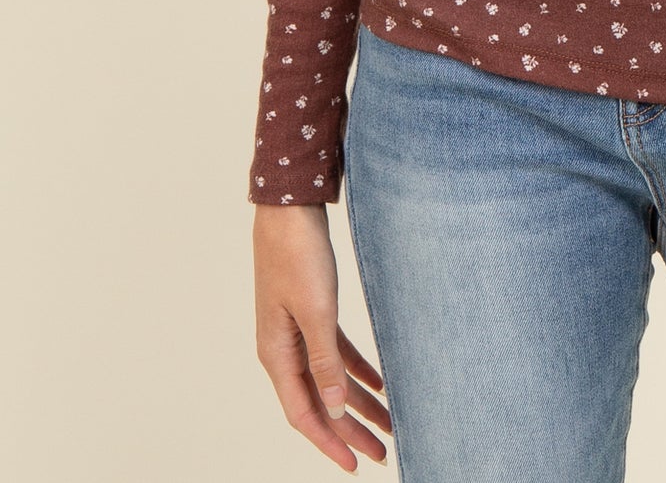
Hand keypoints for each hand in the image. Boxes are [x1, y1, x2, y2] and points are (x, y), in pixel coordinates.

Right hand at [253, 202, 391, 470]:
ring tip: (389, 423)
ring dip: (358, 402)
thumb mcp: (316, 310)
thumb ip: (324, 361)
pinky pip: (336, 353)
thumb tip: (335, 407)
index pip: (304, 414)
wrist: (290, 208)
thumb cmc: (298, 254)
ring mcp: (296, 332)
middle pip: (319, 402)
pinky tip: (381, 382)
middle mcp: (283, 350)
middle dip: (350, 430)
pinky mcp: (312, 313)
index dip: (331, 441)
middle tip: (381, 452)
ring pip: (330, 380)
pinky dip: (357, 370)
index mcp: (276, 355)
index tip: (356, 464)